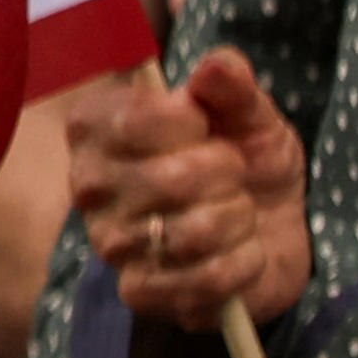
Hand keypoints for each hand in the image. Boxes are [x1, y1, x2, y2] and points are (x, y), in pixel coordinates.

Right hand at [64, 49, 307, 326]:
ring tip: (238, 214)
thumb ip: (233, 85)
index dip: (196, 124)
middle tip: (233, 176)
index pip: (140, 118)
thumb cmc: (245, 157)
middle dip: (229, 177)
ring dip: (239, 223)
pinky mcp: (138, 291)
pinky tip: (240, 254)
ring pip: (191, 233)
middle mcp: (87, 182)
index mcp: (95, 125)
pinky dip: (240, 267)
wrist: (270, 229)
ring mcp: (109, 241)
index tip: (207, 127)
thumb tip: (219, 66)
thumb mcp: (248, 113)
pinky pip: (201, 281)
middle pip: (172, 179)